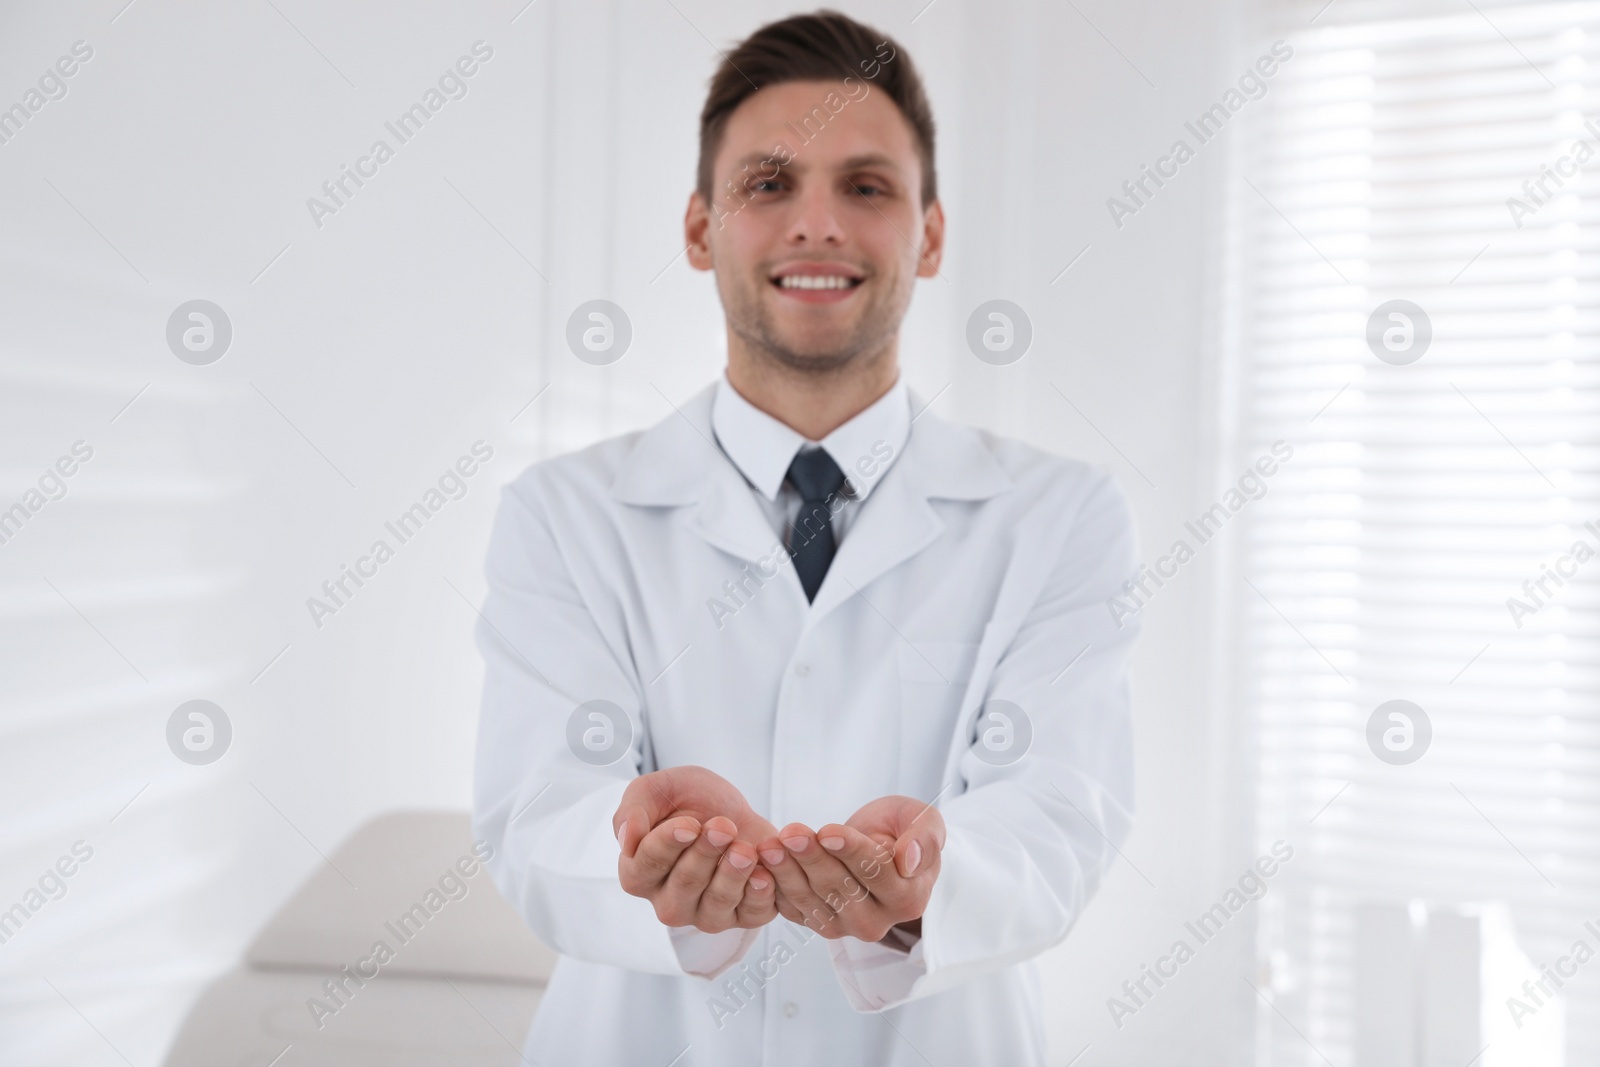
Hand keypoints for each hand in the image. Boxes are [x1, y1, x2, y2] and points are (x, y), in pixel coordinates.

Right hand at [613, 766, 779, 933]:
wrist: (730, 809)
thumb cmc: (686, 800)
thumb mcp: (655, 790)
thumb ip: (634, 810)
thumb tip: (627, 839)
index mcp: (639, 873)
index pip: (647, 866)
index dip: (668, 844)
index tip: (689, 824)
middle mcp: (668, 901)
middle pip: (684, 886)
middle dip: (705, 854)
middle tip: (723, 826)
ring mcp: (704, 913)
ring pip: (716, 905)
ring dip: (732, 874)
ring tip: (744, 848)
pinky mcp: (740, 916)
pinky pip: (750, 915)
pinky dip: (759, 895)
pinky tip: (764, 873)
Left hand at [758, 794, 944, 941]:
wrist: (880, 844)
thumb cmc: (902, 829)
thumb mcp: (924, 821)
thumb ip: (925, 838)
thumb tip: (908, 860)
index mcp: (909, 898)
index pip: (877, 873)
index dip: (851, 852)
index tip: (827, 831)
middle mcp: (878, 922)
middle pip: (841, 889)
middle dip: (813, 859)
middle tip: (790, 833)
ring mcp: (846, 927)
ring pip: (813, 900)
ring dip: (788, 872)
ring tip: (771, 846)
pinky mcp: (819, 923)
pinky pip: (793, 909)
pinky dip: (776, 886)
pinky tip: (762, 864)